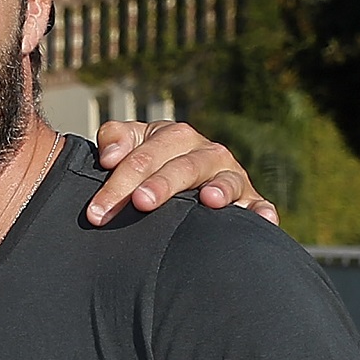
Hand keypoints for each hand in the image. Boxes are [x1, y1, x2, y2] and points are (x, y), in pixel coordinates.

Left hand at [89, 121, 278, 226]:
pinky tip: (261, 221)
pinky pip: (259, 205)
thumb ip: (115, 139)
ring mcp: (230, 176)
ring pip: (226, 180)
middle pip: (183, 167)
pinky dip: (261, 211)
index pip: (144, 156)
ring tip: (209, 199)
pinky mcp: (251, 200)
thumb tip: (110, 156)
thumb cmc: (147, 166)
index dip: (119, 181)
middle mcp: (206, 153)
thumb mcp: (130, 146)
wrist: (178, 181)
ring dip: (220, 189)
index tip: (97, 211)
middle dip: (161, 185)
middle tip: (140, 203)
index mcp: (174, 137)